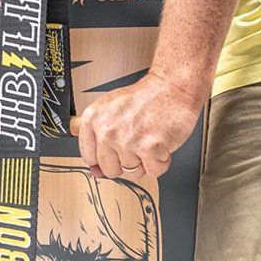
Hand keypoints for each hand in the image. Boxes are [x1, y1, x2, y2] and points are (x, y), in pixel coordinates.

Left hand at [77, 72, 201, 179]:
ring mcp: (127, 141)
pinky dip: (161, 162)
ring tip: (149, 139)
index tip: (115, 151)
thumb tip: (96, 171)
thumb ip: (97, 138)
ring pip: (132, 173)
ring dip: (145, 162)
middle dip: (126, 162)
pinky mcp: (150, 148)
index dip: (106, 158)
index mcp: (93, 119)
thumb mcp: (109, 110)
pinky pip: (153, 172)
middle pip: (110, 170)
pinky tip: (160, 144)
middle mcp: (107, 132)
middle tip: (136, 142)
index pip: (90, 158)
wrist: (171, 88)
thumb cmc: (144, 98)